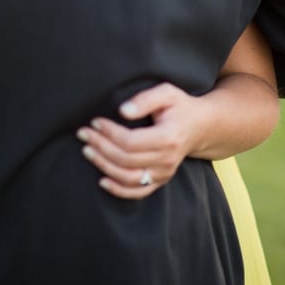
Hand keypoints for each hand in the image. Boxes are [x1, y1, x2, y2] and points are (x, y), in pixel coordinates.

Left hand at [76, 82, 204, 198]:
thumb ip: (145, 99)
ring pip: (128, 177)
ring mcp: (164, 173)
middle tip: (83, 134)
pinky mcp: (160, 180)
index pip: (131, 141)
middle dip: (100, 146)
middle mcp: (166, 159)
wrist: (201, 126)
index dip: (109, 133)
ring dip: (104, 166)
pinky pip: (137, 192)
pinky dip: (118, 190)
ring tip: (87, 151)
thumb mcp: (167, 93)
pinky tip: (102, 181)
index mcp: (168, 137)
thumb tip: (122, 110)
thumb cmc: (180, 106)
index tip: (95, 122)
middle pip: (125, 159)